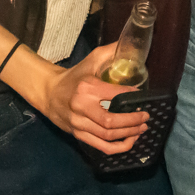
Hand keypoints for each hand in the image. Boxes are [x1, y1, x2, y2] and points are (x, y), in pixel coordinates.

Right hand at [31, 43, 148, 153]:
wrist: (49, 92)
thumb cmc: (74, 76)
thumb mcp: (91, 60)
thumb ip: (110, 52)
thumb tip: (132, 46)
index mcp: (87, 88)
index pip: (114, 95)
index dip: (131, 98)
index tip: (142, 97)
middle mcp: (82, 108)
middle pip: (110, 121)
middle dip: (132, 121)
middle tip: (146, 117)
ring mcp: (79, 124)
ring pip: (107, 136)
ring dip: (128, 134)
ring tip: (142, 128)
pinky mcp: (78, 135)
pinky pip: (100, 146)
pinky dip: (118, 148)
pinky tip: (130, 141)